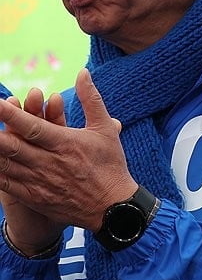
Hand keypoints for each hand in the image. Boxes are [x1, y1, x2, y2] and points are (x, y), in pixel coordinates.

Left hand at [0, 69, 136, 232]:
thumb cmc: (110, 164)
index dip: (12, 114)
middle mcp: (49, 162)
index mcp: (66, 143)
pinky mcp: (33, 197)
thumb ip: (91, 99)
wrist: (112, 207)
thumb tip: (82, 72)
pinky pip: (5, 185)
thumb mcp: (105, 128)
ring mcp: (39, 182)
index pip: (32, 126)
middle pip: (12, 146)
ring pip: (5, 165)